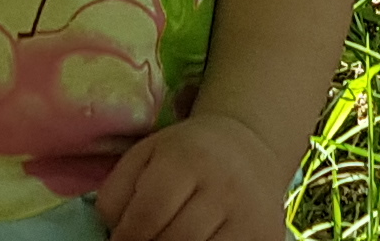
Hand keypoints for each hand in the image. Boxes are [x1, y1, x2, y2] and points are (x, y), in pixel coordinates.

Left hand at [93, 111, 289, 240]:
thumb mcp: (145, 157)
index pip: (148, 216)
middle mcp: (225, 186)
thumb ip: (117, 194)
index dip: (126, 239)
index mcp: (188, 159)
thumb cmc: (186, 155)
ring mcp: (250, 215)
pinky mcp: (267, 236)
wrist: (248, 148)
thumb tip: (112, 236)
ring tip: (168, 240)